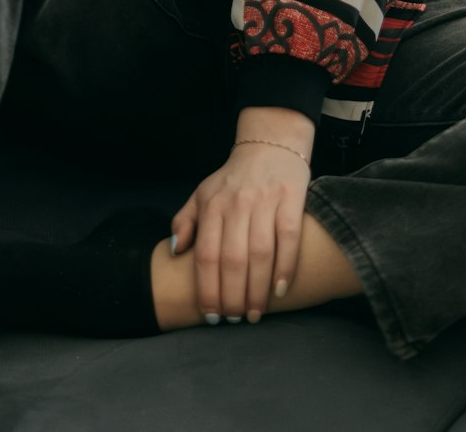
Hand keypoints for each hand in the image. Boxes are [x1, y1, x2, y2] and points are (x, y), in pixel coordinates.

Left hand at [170, 142, 309, 322]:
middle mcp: (236, 204)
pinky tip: (281, 289)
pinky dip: (285, 266)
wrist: (269, 145)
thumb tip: (174, 251)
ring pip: (260, 254)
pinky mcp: (290, 198)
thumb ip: (185, 221)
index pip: (206, 255)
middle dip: (233, 297)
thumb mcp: (202, 193)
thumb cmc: (233, 179)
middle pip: (232, 260)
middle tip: (236, 320)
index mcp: (212, 205)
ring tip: (255, 313)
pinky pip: (288, 238)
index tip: (212, 315)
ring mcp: (265, 201)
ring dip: (258, 290)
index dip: (207, 289)